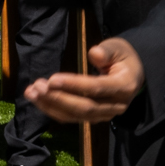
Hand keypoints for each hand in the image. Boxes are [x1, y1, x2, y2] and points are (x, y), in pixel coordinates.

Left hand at [24, 36, 143, 125]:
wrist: (133, 76)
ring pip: (76, 116)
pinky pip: (73, 117)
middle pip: (85, 107)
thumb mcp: (119, 47)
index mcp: (124, 87)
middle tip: (37, 86)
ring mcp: (105, 115)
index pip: (97, 88)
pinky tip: (38, 100)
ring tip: (31, 93)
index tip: (52, 80)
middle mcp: (115, 105)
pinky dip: (54, 110)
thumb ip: (107, 50)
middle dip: (58, 98)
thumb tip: (94, 53)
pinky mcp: (94, 117)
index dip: (74, 85)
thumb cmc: (123, 58)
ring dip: (51, 105)